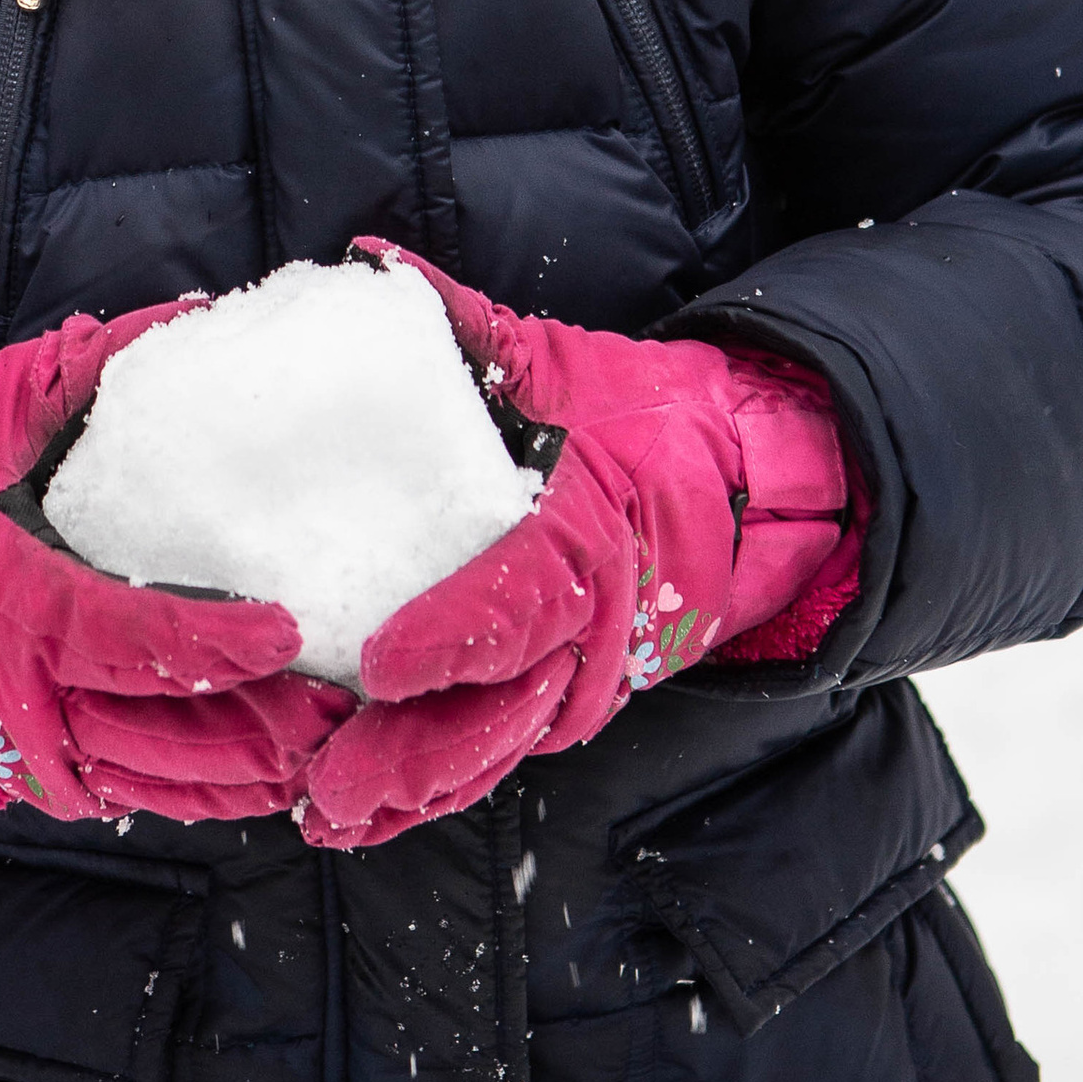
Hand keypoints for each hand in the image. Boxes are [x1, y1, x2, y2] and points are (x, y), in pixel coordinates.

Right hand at [0, 302, 348, 825]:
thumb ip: (90, 370)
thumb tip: (197, 315)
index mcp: (19, 601)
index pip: (136, 637)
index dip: (217, 642)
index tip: (289, 627)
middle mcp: (31, 695)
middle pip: (174, 734)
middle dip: (271, 725)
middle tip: (350, 700)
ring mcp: (38, 749)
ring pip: (168, 782)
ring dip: (257, 770)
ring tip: (335, 738)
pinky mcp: (43, 777)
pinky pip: (141, 798)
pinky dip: (210, 795)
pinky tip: (270, 775)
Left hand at [298, 247, 856, 854]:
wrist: (752, 484)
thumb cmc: (645, 416)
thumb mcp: (566, 365)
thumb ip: (471, 328)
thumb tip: (371, 265)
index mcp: (592, 534)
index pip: (521, 598)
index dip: (454, 638)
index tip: (381, 668)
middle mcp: (598, 621)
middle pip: (503, 707)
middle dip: (416, 756)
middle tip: (330, 788)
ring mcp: (595, 671)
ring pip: (504, 745)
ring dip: (421, 789)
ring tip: (336, 816)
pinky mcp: (583, 693)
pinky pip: (512, 746)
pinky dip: (452, 780)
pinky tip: (382, 806)